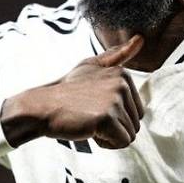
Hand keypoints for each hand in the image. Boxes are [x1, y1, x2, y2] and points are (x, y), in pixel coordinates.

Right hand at [0, 35, 144, 148]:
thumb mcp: (92, 65)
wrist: (43, 106)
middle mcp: (122, 85)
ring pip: (129, 134)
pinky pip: (122, 142)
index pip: (137, 110)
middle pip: (135, 122)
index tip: (96, 105)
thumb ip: (117, 55)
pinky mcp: (107, 118)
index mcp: (122, 74)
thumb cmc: (67, 89)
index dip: (117, 115)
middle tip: (91, 115)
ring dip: (110, 135)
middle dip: (115, 126)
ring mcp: (114, 101)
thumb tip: (140, 39)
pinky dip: (106, 143)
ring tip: (90, 121)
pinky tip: (90, 130)